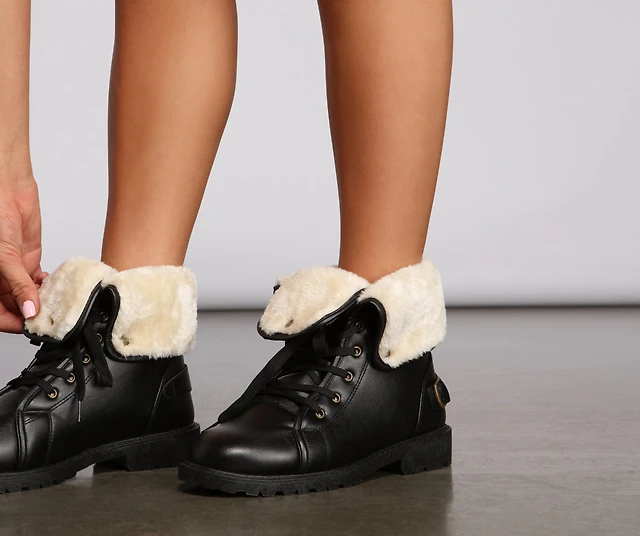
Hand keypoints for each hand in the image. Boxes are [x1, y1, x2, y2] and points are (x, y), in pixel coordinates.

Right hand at [0, 175, 47, 332]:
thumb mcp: (3, 256)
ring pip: (28, 295)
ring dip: (43, 301)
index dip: (13, 323)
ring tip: (59, 306)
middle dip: (31, 314)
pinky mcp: (27, 260)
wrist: (7, 189)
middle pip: (14, 308)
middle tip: (52, 320)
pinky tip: (58, 288)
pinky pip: (38, 281)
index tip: (32, 327)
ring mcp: (13, 271)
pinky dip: (49, 286)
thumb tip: (29, 310)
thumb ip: (17, 285)